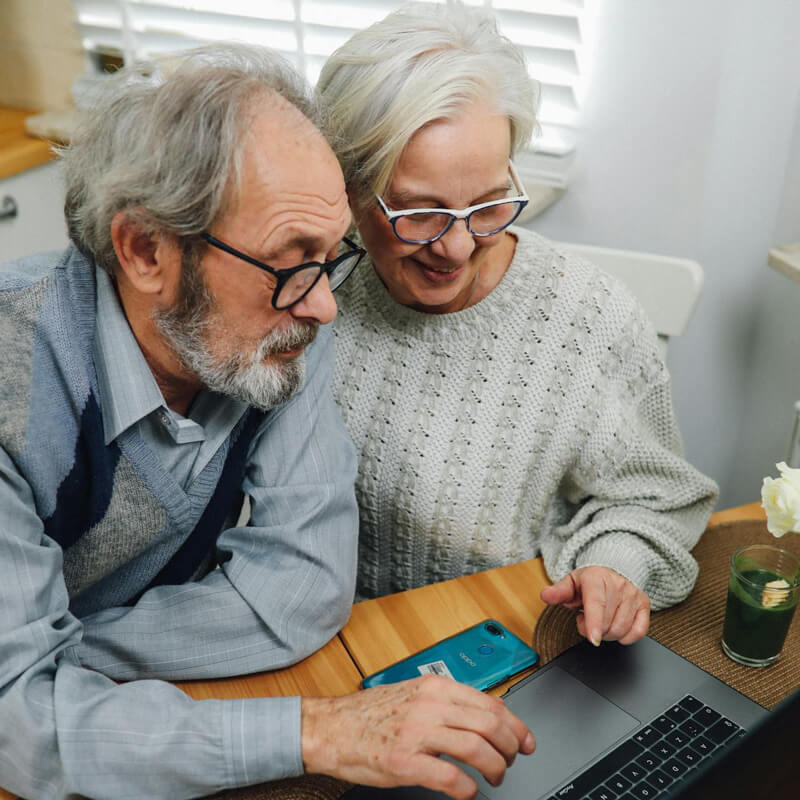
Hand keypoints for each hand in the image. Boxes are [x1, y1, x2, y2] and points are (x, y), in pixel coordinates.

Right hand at [301, 675, 535, 798]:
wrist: (332, 728)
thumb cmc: (370, 714)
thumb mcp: (414, 694)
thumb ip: (447, 702)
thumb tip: (484, 716)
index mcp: (435, 688)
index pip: (490, 703)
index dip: (516, 725)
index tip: (526, 740)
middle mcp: (430, 705)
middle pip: (490, 725)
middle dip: (510, 748)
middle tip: (511, 761)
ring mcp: (418, 733)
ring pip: (477, 749)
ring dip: (495, 768)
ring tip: (495, 777)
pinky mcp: (405, 762)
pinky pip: (451, 777)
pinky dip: (468, 789)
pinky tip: (467, 791)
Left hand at [540, 566, 649, 645]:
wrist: (614, 570)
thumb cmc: (591, 581)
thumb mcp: (571, 583)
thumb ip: (558, 592)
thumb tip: (546, 595)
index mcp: (596, 578)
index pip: (597, 603)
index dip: (594, 623)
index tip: (593, 638)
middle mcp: (618, 585)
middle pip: (608, 622)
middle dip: (593, 629)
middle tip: (586, 619)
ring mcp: (633, 595)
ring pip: (622, 629)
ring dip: (607, 634)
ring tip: (600, 621)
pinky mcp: (644, 605)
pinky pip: (638, 632)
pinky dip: (625, 637)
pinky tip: (615, 627)